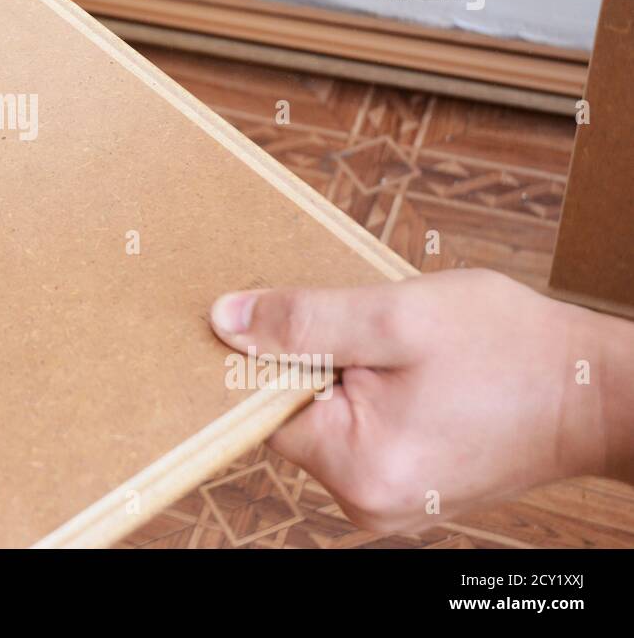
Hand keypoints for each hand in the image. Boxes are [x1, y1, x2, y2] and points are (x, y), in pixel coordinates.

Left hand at [208, 269, 632, 531]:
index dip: (271, 355)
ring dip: (346, 376)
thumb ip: (303, 321)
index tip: (303, 320)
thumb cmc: (508, 350)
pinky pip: (362, 434)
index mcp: (355, 468)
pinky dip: (372, 396)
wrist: (598, 392)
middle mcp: (365, 501)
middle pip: (295, 416)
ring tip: (398, 349)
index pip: (261, 408)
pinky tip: (410, 371)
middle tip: (367, 328)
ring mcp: (388, 500)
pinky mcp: (408, 486)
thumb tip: (223, 322)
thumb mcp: (396, 317)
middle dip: (315, 363)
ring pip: (330, 421)